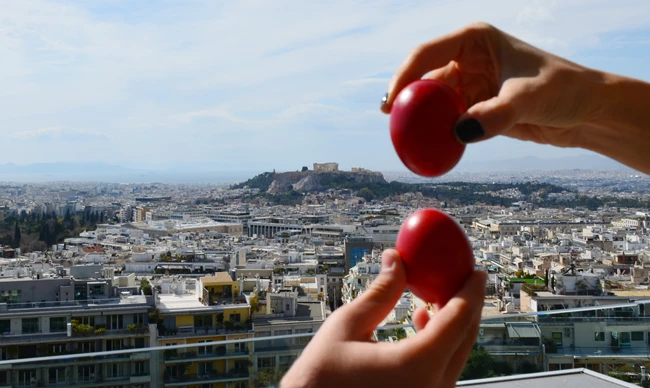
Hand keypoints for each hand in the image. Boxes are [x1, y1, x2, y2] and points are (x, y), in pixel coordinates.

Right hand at [280, 249, 486, 387]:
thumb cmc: (319, 379)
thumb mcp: (347, 326)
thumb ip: (380, 292)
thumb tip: (396, 260)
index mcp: (416, 366)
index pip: (458, 318)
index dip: (471, 290)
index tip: (477, 271)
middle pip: (464, 337)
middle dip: (467, 304)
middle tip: (462, 278)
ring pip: (455, 354)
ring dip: (451, 323)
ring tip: (433, 296)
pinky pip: (442, 369)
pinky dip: (439, 343)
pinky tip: (420, 322)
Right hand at [381, 22, 606, 148]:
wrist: (585, 110)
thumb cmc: (564, 89)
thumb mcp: (530, 98)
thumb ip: (496, 114)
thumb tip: (460, 132)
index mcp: (474, 40)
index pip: (427, 53)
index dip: (404, 75)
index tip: (392, 102)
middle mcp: (467, 59)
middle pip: (424, 78)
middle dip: (406, 101)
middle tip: (392, 124)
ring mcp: (470, 84)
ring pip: (434, 103)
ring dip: (422, 121)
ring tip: (408, 141)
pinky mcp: (476, 108)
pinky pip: (448, 121)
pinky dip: (438, 135)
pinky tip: (430, 148)